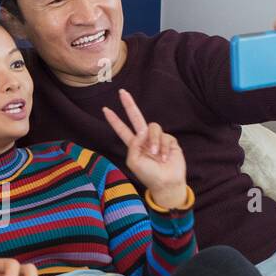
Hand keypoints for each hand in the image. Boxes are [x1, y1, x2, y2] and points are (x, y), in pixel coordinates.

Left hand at [101, 89, 187, 208]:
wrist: (166, 183)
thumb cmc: (149, 175)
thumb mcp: (134, 162)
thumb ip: (133, 144)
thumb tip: (142, 132)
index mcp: (133, 145)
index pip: (122, 130)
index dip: (114, 120)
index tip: (105, 109)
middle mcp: (144, 139)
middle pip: (136, 117)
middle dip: (129, 105)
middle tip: (122, 92)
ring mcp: (157, 139)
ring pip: (153, 127)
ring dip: (154, 142)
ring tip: (156, 156)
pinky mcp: (170, 140)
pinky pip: (166, 137)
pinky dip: (165, 148)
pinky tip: (165, 158)